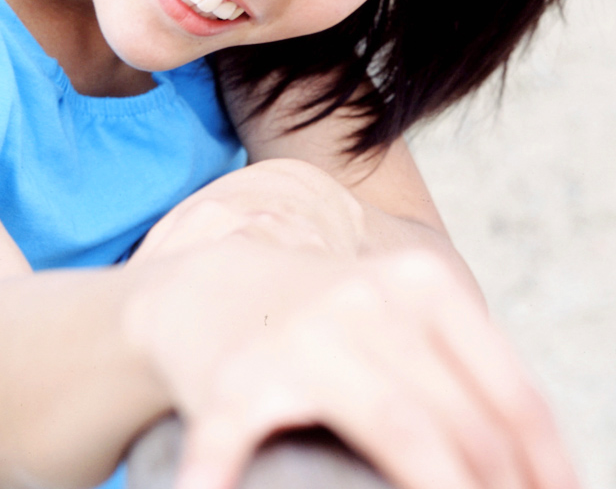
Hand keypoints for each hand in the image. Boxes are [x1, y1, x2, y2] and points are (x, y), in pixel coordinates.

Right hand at [124, 164, 579, 488]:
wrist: (207, 285)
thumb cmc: (322, 317)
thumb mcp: (402, 310)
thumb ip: (462, 366)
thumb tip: (539, 463)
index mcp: (419, 283)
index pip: (511, 393)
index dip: (545, 466)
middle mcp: (366, 302)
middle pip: (467, 424)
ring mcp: (302, 340)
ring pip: (404, 435)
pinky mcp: (235, 382)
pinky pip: (247, 447)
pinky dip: (230, 482)